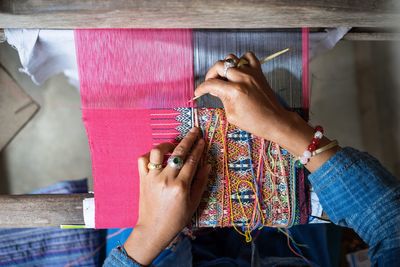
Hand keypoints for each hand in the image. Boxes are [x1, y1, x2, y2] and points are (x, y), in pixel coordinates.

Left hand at [124, 127, 210, 265]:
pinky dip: (150, 155)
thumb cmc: (176, 219)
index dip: (198, 148)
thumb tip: (207, 164)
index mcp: (181, 186)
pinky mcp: (142, 179)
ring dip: (167, 145)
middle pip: (178, 152)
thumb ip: (200, 182)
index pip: (192, 160)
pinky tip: (158, 157)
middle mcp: (166, 179)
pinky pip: (142, 160)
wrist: (153, 229)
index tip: (202, 140)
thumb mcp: (194, 203)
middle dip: (188, 139)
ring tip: (174, 145)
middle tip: (195, 131)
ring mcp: (152, 177)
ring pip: (158, 152)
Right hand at [195, 52, 338, 171]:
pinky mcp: (259, 72)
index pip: (211, 84)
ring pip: (231, 59)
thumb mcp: (231, 114)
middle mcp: (242, 78)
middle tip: (210, 85)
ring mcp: (251, 73)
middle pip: (219, 66)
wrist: (274, 121)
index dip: (201, 88)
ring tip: (224, 78)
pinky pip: (248, 57)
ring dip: (224, 67)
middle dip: (210, 75)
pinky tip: (238, 71)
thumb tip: (215, 90)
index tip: (198, 92)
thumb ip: (222, 98)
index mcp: (234, 91)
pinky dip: (241, 61)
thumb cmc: (253, 122)